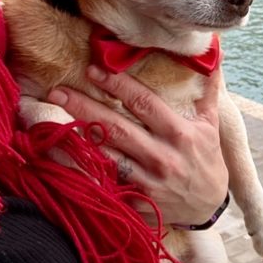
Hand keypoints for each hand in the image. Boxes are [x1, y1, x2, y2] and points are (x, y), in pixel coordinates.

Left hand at [46, 65, 229, 226]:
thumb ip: (208, 90)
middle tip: (58, 92)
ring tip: (50, 121)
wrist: (209, 207)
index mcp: (180, 133)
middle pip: (117, 127)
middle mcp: (162, 156)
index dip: (118, 85)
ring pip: (106, 156)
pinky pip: (106, 183)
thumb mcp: (211, 125)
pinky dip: (85, 170)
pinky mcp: (136, 201)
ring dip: (78, 138)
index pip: (144, 103)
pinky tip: (62, 157)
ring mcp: (147, 181)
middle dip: (85, 108)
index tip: (94, 69)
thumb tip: (212, 55)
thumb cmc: (207, 160)